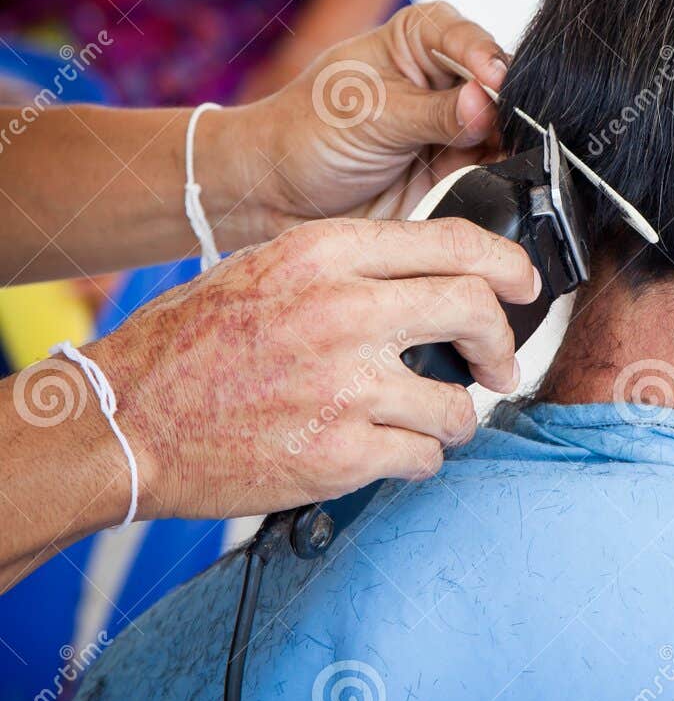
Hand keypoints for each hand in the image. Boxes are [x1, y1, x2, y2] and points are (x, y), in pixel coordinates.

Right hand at [82, 217, 537, 520]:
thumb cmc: (189, 346)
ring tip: (423, 420)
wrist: (122, 423)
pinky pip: (426, 456)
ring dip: (454, 417)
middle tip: (498, 366)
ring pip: (459, 401)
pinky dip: (419, 458)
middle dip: (502, 343)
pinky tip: (388, 451)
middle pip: (474, 310)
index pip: (453, 242)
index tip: (523, 287)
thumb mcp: (267, 270)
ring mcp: (345, 385)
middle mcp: (342, 311)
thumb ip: (350, 267)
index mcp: (324, 255)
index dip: (506, 265)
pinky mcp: (341, 453)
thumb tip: (436, 274)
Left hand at [215, 2, 512, 242]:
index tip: (494, 84)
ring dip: (508, 150)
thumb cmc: (307, 134)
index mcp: (420, 39)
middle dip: (507, 111)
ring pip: (508, 133)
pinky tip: (496, 184)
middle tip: (500, 133)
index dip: (486, 61)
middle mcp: (447, 79)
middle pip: (503, 87)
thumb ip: (434, 113)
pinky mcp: (463, 171)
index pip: (469, 39)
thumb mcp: (369, 116)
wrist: (280, 197)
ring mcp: (460, 127)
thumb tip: (487, 103)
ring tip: (495, 163)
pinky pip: (498, 173)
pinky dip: (501, 180)